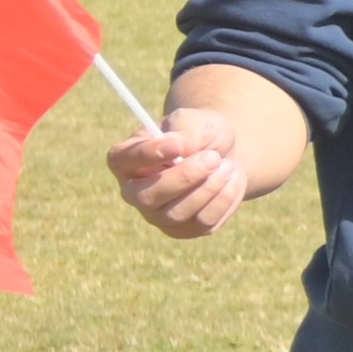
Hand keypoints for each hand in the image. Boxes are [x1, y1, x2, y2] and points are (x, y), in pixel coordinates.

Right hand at [107, 115, 248, 239]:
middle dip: (186, 177)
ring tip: (225, 165)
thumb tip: (178, 146)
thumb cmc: (201, 136)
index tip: (177, 145)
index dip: (147, 154)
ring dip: (210, 187)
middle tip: (213, 157)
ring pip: (178, 213)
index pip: (121, 160)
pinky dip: (224, 199)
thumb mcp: (194, 121)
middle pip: (147, 196)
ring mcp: (157, 215)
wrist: (227, 156)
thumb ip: (184, 130)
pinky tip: (231, 181)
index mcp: (126, 159)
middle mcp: (134, 192)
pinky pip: (203, 223)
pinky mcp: (184, 230)